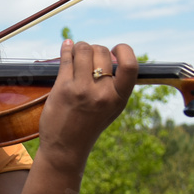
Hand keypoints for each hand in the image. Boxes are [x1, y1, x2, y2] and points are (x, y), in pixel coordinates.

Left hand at [36, 40, 137, 170]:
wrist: (66, 147)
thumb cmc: (89, 124)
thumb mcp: (111, 108)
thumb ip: (115, 84)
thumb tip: (111, 54)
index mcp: (119, 98)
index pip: (130, 66)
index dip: (124, 50)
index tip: (115, 49)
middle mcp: (102, 93)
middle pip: (102, 53)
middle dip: (95, 49)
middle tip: (89, 55)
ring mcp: (82, 90)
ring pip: (83, 50)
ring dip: (79, 47)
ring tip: (77, 52)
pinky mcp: (63, 88)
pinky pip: (66, 59)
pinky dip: (66, 49)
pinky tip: (66, 46)